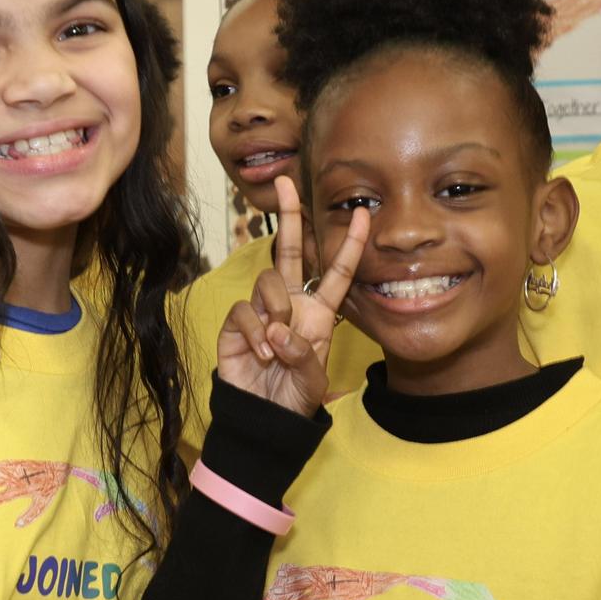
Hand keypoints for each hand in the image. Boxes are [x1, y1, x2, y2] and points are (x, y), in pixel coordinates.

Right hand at [217, 176, 367, 415]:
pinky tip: (260, 354)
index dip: (350, 244)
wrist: (263, 417)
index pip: (336, 272)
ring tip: (276, 345)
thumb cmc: (294, 397)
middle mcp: (291, 303)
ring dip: (276, 309)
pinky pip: (245, 309)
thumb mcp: (313, 380)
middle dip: (289, 216)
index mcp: (319, 312)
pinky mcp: (236, 322)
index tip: (364, 214)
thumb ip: (302, 354)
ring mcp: (262, 310)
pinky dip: (254, 331)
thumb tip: (276, 331)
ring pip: (268, 280)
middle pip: (290, 251)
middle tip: (285, 182)